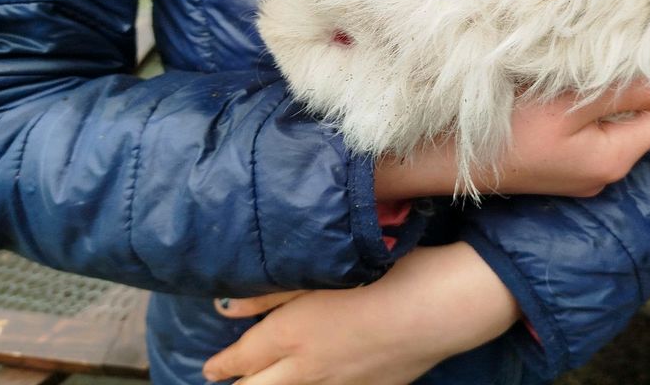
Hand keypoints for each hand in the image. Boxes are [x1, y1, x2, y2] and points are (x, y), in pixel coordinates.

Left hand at [203, 243, 518, 383]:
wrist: (439, 308)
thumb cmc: (381, 277)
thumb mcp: (320, 275)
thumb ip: (270, 292)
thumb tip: (226, 307)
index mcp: (292, 334)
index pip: (243, 359)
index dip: (223, 365)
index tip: (210, 368)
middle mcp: (310, 367)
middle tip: (225, 381)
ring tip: (265, 383)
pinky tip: (320, 383)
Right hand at [375, 73, 649, 198]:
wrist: (445, 162)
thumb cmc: (505, 132)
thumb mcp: (566, 106)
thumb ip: (622, 93)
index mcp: (614, 158)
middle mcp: (605, 171)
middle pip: (647, 119)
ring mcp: (583, 171)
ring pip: (620, 122)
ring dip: (623, 90)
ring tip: (623, 52)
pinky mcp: (562, 166)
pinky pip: (596, 129)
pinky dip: (599, 104)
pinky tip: (587, 80)